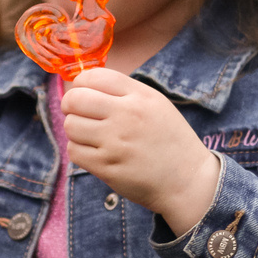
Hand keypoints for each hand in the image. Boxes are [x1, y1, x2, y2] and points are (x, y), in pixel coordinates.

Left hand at [61, 67, 222, 237]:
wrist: (188, 180)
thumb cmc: (170, 140)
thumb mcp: (156, 104)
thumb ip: (124, 92)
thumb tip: (84, 85)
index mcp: (140, 97)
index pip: (93, 76)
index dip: (80, 83)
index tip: (81, 92)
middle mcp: (127, 116)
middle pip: (75, 99)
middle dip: (70, 104)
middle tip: (76, 112)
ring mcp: (115, 143)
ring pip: (70, 126)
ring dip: (75, 129)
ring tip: (89, 134)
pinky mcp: (107, 167)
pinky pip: (74, 151)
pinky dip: (78, 150)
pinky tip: (93, 151)